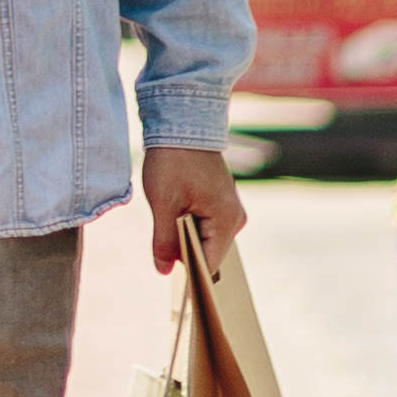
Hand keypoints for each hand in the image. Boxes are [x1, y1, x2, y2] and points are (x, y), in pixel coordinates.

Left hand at [143, 143, 246, 277]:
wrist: (182, 121)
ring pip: (204, 238)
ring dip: (183, 235)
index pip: (210, 264)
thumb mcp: (162, 202)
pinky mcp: (221, 201)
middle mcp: (235, 218)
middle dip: (184, 251)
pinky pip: (205, 224)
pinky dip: (188, 224)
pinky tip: (173, 209)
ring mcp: (230, 209)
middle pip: (208, 252)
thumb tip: (164, 270)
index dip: (189, 273)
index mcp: (227, 220)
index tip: (169, 275)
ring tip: (168, 216)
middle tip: (161, 242)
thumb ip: (164, 241)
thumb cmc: (173, 159)